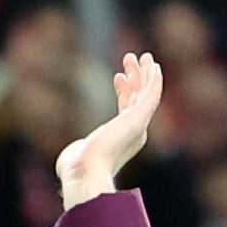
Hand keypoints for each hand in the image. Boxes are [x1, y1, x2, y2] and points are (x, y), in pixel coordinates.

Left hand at [56, 50, 162, 202]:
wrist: (85, 171)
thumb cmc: (76, 168)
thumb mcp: (78, 156)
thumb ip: (80, 151)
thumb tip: (71, 155)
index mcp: (121, 141)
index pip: (126, 111)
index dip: (124, 92)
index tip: (117, 77)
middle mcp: (134, 133)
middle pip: (137, 99)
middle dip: (135, 78)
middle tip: (130, 58)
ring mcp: (138, 125)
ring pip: (146, 94)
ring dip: (145, 74)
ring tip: (143, 55)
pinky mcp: (140, 118)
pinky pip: (153, 95)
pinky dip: (155, 81)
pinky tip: (155, 67)